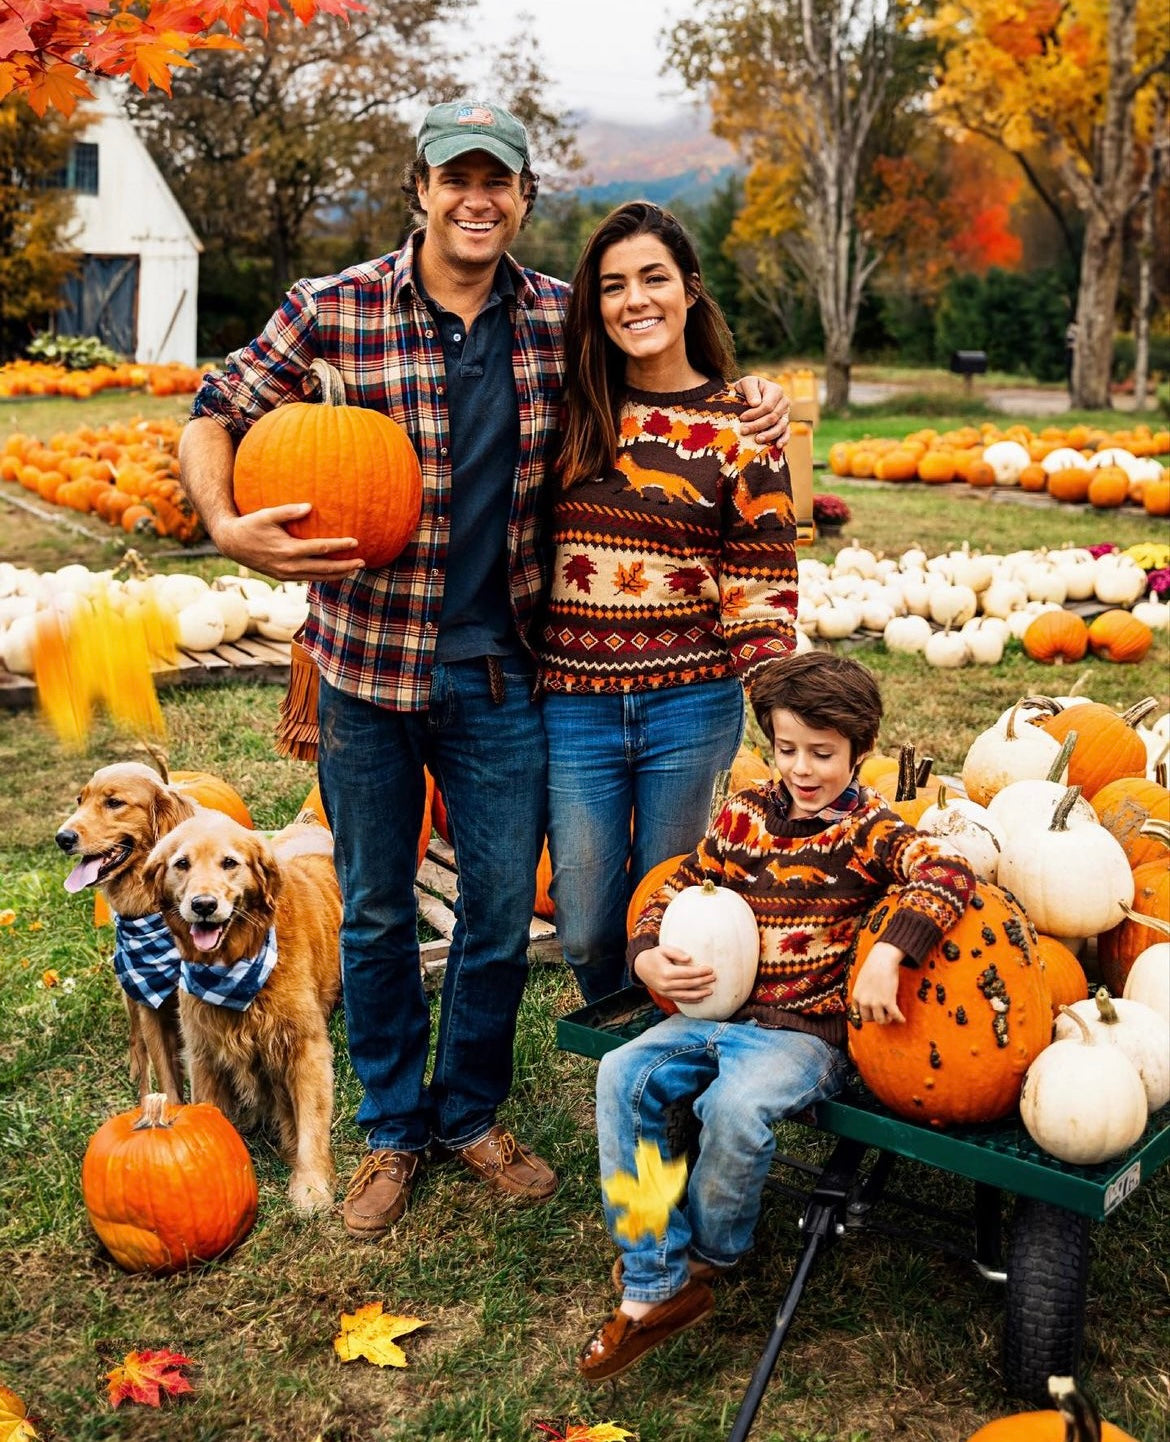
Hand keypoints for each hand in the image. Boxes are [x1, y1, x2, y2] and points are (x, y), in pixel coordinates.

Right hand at [211, 504, 364, 582]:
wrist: (231, 544)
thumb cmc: (250, 525)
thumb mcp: (267, 514)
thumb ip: (288, 510)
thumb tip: (310, 506)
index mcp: (288, 550)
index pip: (321, 549)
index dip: (340, 546)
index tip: (356, 542)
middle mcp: (289, 566)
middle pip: (324, 569)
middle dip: (345, 566)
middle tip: (363, 562)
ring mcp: (286, 575)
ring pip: (318, 578)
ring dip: (338, 575)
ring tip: (354, 570)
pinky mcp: (284, 578)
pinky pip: (309, 579)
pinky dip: (324, 577)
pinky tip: (335, 573)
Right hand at [633, 945, 716, 1005]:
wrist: (640, 966)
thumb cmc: (654, 956)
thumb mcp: (663, 949)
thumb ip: (676, 952)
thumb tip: (689, 959)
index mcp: (666, 972)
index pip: (687, 973)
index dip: (700, 972)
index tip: (710, 969)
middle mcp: (666, 984)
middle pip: (689, 984)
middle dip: (703, 981)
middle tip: (714, 978)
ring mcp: (665, 992)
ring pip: (685, 995)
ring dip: (699, 994)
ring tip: (710, 991)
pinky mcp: (665, 995)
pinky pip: (680, 999)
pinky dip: (690, 1000)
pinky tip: (700, 998)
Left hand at [735, 376, 790, 448]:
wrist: (747, 394)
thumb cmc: (746, 388)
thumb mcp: (746, 383)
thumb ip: (750, 390)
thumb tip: (755, 404)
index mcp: (776, 391)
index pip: (767, 406)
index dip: (755, 414)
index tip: (742, 418)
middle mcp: (783, 402)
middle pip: (773, 417)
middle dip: (758, 425)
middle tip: (743, 431)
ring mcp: (785, 414)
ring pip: (780, 426)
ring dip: (769, 435)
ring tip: (757, 440)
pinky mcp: (784, 423)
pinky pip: (786, 432)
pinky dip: (784, 439)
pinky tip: (777, 446)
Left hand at [851, 941, 906, 1024]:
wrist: (882, 960)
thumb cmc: (873, 967)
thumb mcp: (861, 981)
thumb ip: (863, 992)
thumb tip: (868, 1000)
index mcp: (857, 996)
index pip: (860, 1013)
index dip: (868, 1014)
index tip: (874, 1013)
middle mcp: (864, 1001)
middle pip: (869, 1019)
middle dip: (876, 1017)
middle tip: (883, 1014)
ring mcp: (876, 1003)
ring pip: (881, 1020)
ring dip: (887, 1019)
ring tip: (891, 1015)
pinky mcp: (888, 1002)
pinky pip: (894, 1015)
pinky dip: (899, 1018)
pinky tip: (902, 1019)